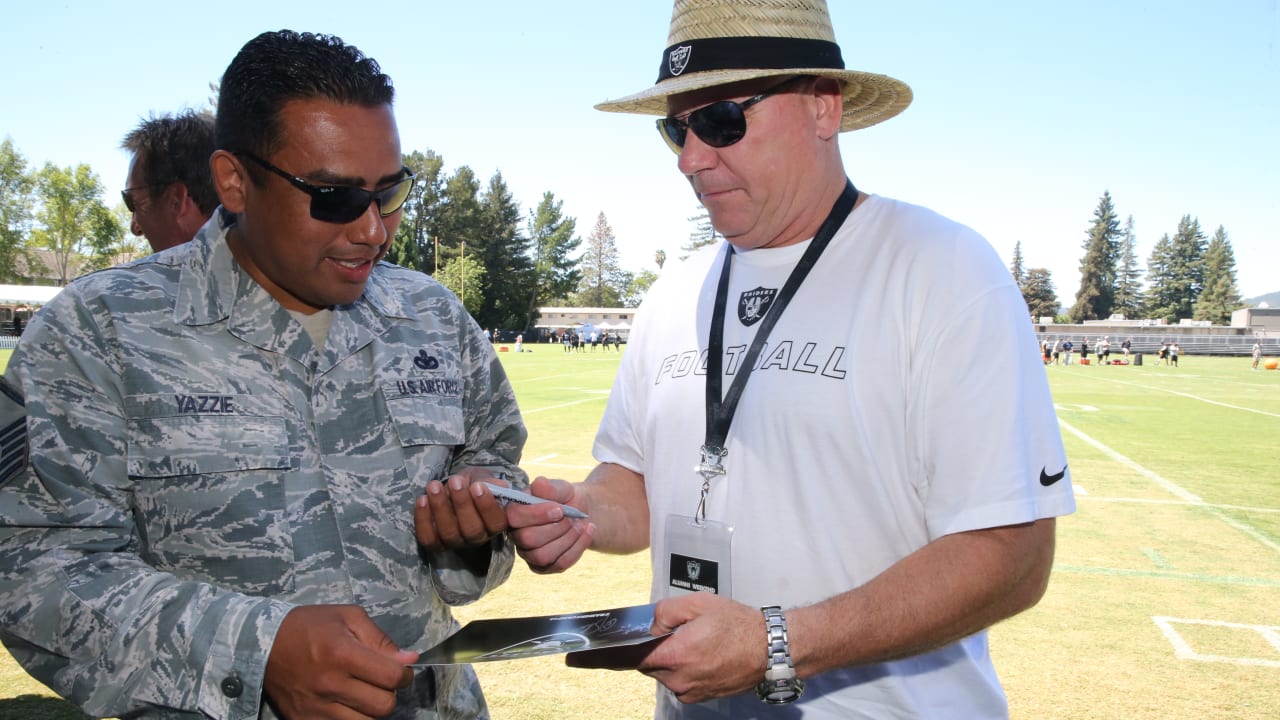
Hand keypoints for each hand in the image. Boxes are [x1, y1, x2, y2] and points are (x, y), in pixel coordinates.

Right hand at [264, 604, 418, 719]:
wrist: (263, 645)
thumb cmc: (309, 626)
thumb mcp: (347, 617)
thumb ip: (380, 639)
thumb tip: (410, 660)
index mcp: (342, 654)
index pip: (391, 677)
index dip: (404, 675)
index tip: (400, 670)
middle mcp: (330, 684)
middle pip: (383, 706)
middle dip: (390, 694)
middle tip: (382, 683)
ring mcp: (316, 707)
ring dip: (372, 709)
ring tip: (364, 693)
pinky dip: (352, 718)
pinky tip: (347, 703)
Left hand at [414, 467, 509, 550]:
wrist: (455, 488)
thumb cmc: (473, 484)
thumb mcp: (484, 479)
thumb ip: (492, 483)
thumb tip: (500, 487)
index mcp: (494, 524)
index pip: (496, 523)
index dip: (487, 506)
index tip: (478, 486)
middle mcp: (477, 538)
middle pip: (472, 530)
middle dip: (462, 504)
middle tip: (455, 481)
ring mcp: (456, 542)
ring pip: (449, 533)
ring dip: (440, 507)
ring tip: (434, 486)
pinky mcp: (436, 543)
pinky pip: (428, 538)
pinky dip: (423, 519)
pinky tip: (422, 499)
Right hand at [506, 476, 593, 573]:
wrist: (579, 512)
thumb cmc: (563, 499)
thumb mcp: (560, 488)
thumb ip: (549, 487)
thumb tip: (539, 485)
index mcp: (514, 513)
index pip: (514, 517)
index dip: (537, 514)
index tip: (559, 508)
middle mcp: (517, 536)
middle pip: (528, 539)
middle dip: (556, 528)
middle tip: (572, 517)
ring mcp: (529, 554)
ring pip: (543, 556)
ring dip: (568, 539)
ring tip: (580, 524)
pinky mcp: (544, 567)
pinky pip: (559, 564)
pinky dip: (578, 547)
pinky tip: (587, 532)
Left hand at [626, 593, 764, 703]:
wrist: (768, 649)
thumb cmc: (737, 624)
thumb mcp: (698, 604)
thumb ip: (665, 611)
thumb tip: (650, 624)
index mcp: (676, 655)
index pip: (633, 657)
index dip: (616, 651)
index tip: (597, 650)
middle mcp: (680, 679)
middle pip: (648, 664)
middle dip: (654, 649)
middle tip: (673, 633)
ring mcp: (690, 691)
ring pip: (664, 674)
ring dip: (670, 660)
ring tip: (693, 642)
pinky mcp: (700, 696)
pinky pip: (679, 682)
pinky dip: (682, 670)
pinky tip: (700, 655)